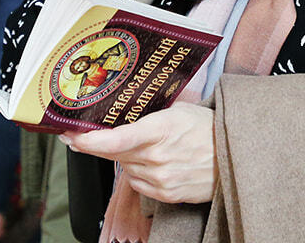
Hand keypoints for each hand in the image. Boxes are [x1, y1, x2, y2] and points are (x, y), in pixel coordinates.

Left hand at [61, 104, 215, 204]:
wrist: (233, 156)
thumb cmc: (207, 128)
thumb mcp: (178, 110)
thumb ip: (148, 115)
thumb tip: (120, 113)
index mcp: (160, 129)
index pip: (117, 139)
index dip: (90, 140)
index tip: (71, 135)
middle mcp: (157, 157)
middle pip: (113, 154)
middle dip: (95, 144)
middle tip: (78, 135)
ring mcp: (161, 178)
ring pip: (125, 168)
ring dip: (125, 158)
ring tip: (143, 146)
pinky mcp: (165, 194)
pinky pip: (138, 183)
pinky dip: (139, 172)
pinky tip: (153, 162)